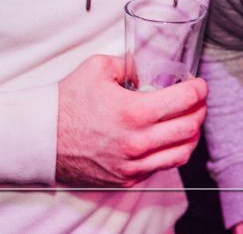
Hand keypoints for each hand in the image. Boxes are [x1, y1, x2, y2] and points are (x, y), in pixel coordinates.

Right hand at [55, 55, 206, 186]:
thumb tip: (144, 65)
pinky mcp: (126, 179)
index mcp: (135, 111)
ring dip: (192, 134)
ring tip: (189, 120)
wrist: (41, 139)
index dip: (200, 90)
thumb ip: (128, 63)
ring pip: (183, 152)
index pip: (186, 100)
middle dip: (201, 110)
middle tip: (197, 100)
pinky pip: (162, 166)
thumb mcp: (98, 68)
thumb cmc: (66, 103)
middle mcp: (138, 142)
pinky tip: (168, 138)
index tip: (199, 85)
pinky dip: (173, 151)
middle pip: (190, 127)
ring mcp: (133, 164)